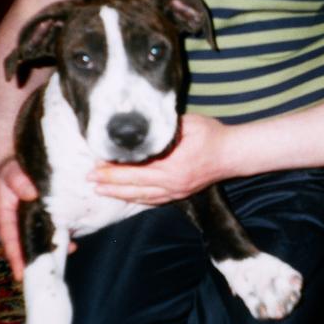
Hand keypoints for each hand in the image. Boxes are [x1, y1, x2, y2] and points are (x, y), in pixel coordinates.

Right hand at [0, 158, 78, 281]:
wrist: (17, 163)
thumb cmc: (9, 171)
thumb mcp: (11, 174)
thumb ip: (19, 182)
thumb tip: (31, 193)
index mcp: (6, 218)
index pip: (10, 241)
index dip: (16, 258)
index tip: (21, 275)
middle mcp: (19, 224)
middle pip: (28, 245)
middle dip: (40, 257)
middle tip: (52, 268)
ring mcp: (33, 221)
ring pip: (43, 238)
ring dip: (55, 245)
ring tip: (70, 248)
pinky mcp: (45, 215)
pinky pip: (53, 227)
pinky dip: (63, 232)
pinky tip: (75, 234)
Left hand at [90, 114, 230, 204]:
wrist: (233, 154)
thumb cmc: (212, 135)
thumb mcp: (187, 124)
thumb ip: (164, 129)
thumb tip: (140, 128)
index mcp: (172, 166)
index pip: (135, 171)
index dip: (114, 171)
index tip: (96, 166)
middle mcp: (172, 183)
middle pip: (134, 187)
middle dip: (110, 184)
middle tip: (90, 181)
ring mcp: (177, 191)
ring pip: (142, 197)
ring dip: (120, 194)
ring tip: (101, 191)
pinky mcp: (181, 194)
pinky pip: (154, 200)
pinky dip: (137, 199)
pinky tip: (126, 197)